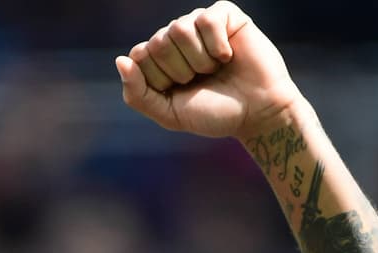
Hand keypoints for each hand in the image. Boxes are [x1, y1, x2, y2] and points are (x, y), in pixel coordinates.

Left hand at [116, 1, 302, 138]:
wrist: (257, 113)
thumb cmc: (213, 113)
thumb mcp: (168, 113)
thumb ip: (137, 93)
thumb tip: (120, 59)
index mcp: (158, 60)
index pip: (139, 55)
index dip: (160, 79)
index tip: (180, 91)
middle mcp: (176, 38)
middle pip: (158, 42)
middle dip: (180, 70)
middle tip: (201, 80)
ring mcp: (199, 24)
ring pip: (179, 29)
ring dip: (199, 59)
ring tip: (215, 69)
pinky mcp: (224, 15)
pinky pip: (207, 19)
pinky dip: (217, 45)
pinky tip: (229, 56)